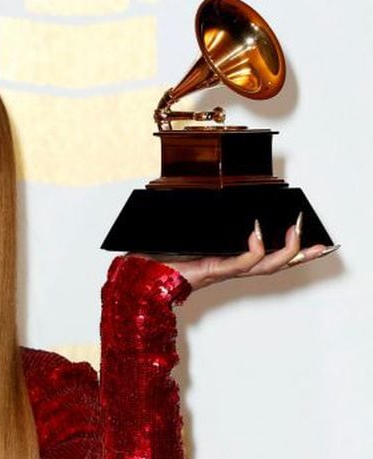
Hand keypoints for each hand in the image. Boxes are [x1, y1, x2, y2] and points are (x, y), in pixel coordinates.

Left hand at [131, 216, 338, 291]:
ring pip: (266, 266)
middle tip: (321, 244)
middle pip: (275, 263)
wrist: (137, 274)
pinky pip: (243, 262)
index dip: (287, 247)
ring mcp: (223, 269)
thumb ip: (202, 212)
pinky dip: (255, 248)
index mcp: (226, 256)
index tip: (307, 236)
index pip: (264, 253)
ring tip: (296, 231)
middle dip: (300, 254)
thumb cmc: (157, 253)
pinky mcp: (213, 270)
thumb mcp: (187, 226)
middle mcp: (229, 265)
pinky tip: (258, 233)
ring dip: (286, 250)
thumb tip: (210, 184)